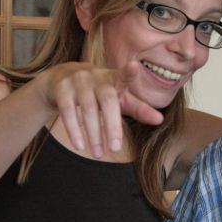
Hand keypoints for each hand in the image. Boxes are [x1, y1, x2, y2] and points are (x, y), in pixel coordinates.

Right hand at [43, 61, 163, 157]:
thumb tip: (160, 120)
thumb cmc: (98, 91)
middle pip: (107, 101)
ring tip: (98, 154)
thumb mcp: (118, 98)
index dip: (129, 73)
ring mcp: (77, 81)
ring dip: (94, 134)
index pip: (123, 76)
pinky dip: (73, 129)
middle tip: (116, 149)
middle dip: (112, 125)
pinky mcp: (61, 89)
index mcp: (113, 78)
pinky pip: (67, 111)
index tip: (134, 67)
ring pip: (88, 109)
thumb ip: (139, 109)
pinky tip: (79, 145)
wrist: (60, 79)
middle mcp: (96, 77)